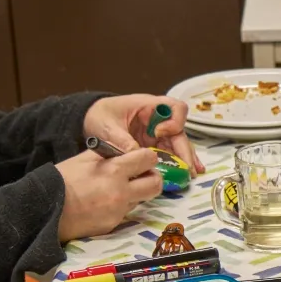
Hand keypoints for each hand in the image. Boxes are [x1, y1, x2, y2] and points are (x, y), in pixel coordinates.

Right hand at [54, 146, 159, 241]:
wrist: (45, 209)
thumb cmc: (61, 180)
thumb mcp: (84, 159)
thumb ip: (107, 153)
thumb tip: (123, 150)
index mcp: (114, 171)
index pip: (148, 159)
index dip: (147, 158)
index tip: (140, 159)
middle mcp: (122, 192)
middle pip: (156, 184)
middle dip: (152, 177)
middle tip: (141, 176)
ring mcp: (119, 211)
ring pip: (141, 199)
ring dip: (136, 192)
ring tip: (118, 189)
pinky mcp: (113, 225)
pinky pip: (126, 213)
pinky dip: (120, 206)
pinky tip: (104, 202)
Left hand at [84, 93, 198, 173]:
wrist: (90, 120)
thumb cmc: (100, 115)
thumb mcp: (107, 127)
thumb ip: (121, 141)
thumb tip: (136, 156)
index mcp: (148, 106)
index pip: (175, 108)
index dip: (174, 121)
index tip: (159, 133)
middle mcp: (157, 120)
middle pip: (179, 132)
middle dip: (184, 150)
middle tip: (187, 168)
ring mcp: (157, 133)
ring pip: (177, 145)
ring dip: (184, 159)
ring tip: (191, 175)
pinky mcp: (153, 145)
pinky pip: (169, 154)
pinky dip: (177, 164)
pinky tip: (185, 174)